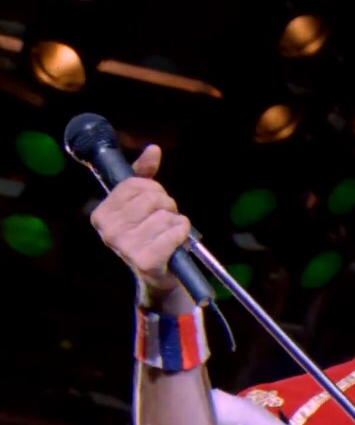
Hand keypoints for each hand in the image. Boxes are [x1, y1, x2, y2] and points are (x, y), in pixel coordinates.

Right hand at [89, 145, 188, 295]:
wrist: (157, 274)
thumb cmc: (149, 233)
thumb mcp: (143, 202)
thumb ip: (145, 174)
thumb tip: (153, 150)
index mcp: (101, 214)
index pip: (135, 184)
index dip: (154, 189)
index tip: (154, 203)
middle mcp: (108, 231)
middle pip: (152, 197)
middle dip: (167, 205)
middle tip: (164, 219)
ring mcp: (125, 247)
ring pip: (166, 215)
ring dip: (176, 222)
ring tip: (169, 234)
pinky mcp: (146, 261)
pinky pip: (175, 231)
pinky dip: (183, 233)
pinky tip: (176, 242)